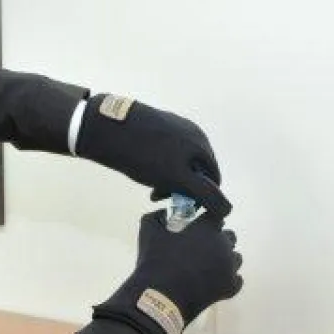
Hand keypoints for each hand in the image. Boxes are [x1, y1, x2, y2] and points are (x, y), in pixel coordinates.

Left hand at [75, 94, 231, 219]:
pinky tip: (144, 169)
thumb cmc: (143, 155)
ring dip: (171, 178)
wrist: (106, 127)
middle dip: (183, 187)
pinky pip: (167, 151)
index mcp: (201, 144)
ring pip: (180, 161)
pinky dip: (161, 164)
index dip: (199, 197)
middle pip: (196, 170)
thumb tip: (227, 209)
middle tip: (160, 196)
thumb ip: (204, 194)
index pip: (212, 181)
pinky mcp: (157, 124)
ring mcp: (174, 126)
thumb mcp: (177, 179)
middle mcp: (193, 132)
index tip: (178, 204)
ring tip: (151, 186)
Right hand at [93, 210, 242, 333]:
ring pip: (235, 258)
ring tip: (207, 268)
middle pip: (229, 237)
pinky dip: (227, 279)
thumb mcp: (149, 231)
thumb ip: (157, 216)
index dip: (207, 222)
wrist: (160, 298)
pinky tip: (214, 281)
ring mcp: (229, 267)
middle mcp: (223, 245)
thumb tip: (163, 213)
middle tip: (200, 250)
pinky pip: (236, 279)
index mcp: (207, 228)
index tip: (197, 228)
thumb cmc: (155, 262)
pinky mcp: (230, 287)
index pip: (216, 216)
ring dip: (224, 259)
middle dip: (217, 240)